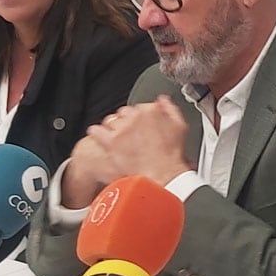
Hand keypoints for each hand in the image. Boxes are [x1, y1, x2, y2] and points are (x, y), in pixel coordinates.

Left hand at [61, 99, 191, 206]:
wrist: (163, 175)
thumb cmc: (171, 155)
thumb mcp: (179, 126)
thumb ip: (170, 109)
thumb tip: (162, 100)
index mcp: (152, 110)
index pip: (139, 106)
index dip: (140, 117)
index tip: (141, 124)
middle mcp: (135, 117)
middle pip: (124, 112)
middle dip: (127, 121)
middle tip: (131, 134)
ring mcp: (122, 129)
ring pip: (110, 121)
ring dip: (113, 127)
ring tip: (118, 137)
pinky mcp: (111, 142)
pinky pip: (97, 131)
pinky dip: (97, 133)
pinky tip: (100, 136)